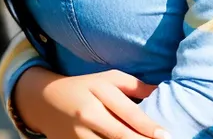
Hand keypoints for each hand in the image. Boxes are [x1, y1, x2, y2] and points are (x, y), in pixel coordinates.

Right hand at [14, 67, 170, 138]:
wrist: (46, 101)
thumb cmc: (84, 87)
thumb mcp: (107, 78)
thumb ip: (133, 85)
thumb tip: (160, 90)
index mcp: (99, 91)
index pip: (128, 112)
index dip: (148, 126)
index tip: (166, 136)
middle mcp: (88, 114)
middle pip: (120, 135)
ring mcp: (78, 135)